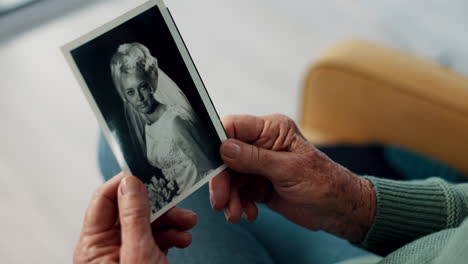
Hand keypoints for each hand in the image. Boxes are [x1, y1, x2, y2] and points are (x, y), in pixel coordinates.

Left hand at [74, 173, 196, 263]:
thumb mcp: (137, 254)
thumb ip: (133, 216)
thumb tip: (130, 182)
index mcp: (94, 244)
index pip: (103, 200)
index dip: (124, 184)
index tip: (146, 174)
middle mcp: (107, 246)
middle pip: (130, 209)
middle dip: (157, 205)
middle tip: (177, 203)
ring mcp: (126, 252)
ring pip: (147, 222)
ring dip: (170, 221)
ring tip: (187, 225)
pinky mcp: (142, 258)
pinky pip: (156, 237)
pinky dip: (172, 235)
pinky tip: (182, 240)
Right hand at [209, 114, 375, 241]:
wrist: (338, 210)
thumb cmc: (324, 183)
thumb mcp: (288, 169)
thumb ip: (254, 158)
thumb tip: (224, 148)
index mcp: (272, 130)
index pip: (234, 127)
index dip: (218, 143)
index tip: (212, 165)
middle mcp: (263, 144)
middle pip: (227, 156)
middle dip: (222, 180)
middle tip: (221, 201)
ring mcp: (260, 165)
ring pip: (230, 176)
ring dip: (230, 196)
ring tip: (235, 214)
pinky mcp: (259, 184)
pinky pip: (239, 191)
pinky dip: (239, 204)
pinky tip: (248, 213)